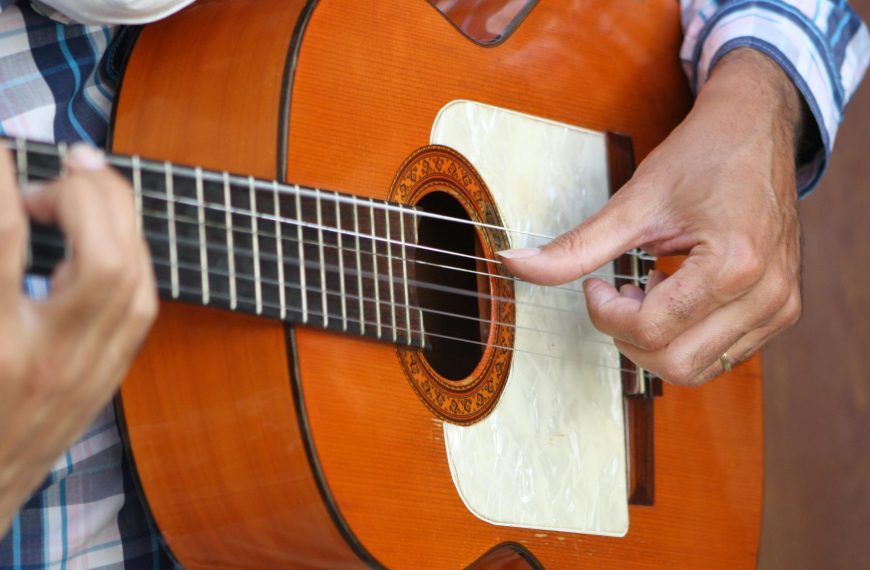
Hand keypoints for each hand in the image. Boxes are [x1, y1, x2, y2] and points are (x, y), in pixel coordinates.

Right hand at [0, 144, 156, 534]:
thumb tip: (8, 208)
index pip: (3, 240)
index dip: (2, 180)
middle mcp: (49, 361)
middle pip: (103, 260)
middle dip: (87, 196)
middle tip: (59, 167)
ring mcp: (86, 374)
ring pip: (137, 281)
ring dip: (119, 219)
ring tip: (86, 185)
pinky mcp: (103, 380)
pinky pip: (141, 306)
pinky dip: (131, 255)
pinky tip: (107, 233)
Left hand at [501, 48, 802, 385]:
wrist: (757, 129)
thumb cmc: (702, 156)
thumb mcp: (633, 201)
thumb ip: (576, 246)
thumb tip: (514, 264)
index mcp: (733, 265)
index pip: (649, 330)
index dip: (606, 314)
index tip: (596, 285)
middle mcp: (766, 295)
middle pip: (675, 363)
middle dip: (629, 336)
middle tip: (619, 293)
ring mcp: (780, 308)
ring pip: (698, 369)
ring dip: (658, 340)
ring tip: (649, 290)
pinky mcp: (782, 312)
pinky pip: (722, 355)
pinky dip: (686, 337)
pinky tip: (676, 294)